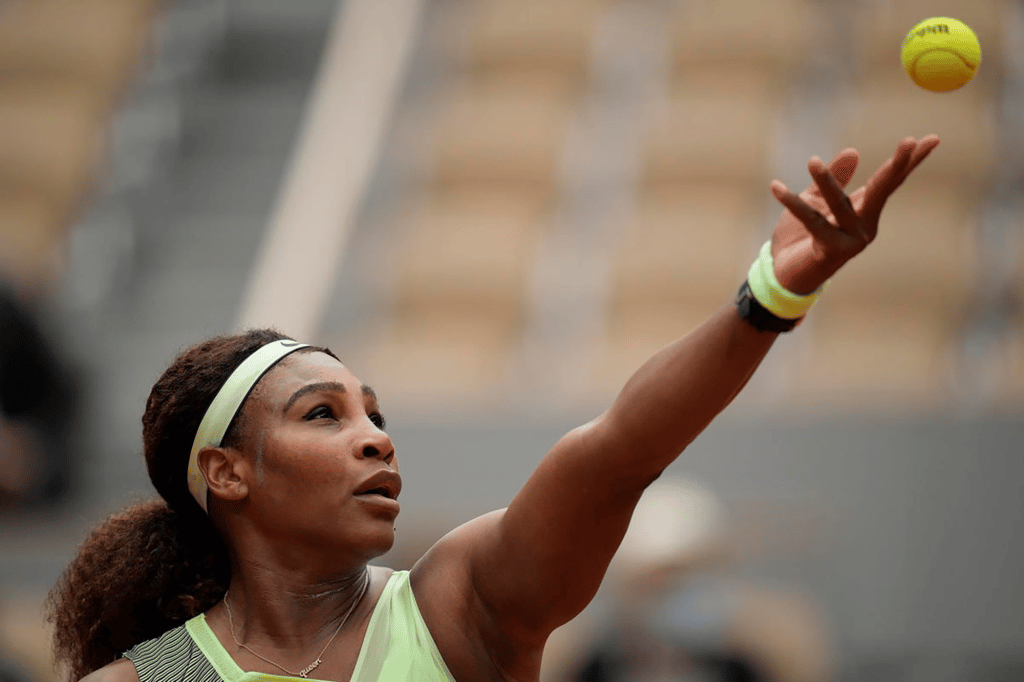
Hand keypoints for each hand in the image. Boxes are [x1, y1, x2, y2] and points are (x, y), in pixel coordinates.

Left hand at [767, 135, 940, 293]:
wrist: (784, 274)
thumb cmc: (802, 236)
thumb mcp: (816, 200)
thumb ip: (834, 177)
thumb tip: (854, 151)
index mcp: (865, 210)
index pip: (890, 181)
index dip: (910, 161)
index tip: (934, 138)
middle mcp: (864, 226)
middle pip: (882, 191)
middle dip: (895, 166)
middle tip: (909, 140)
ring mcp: (850, 241)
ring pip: (839, 205)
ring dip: (824, 182)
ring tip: (811, 161)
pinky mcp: (829, 251)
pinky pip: (809, 221)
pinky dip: (791, 203)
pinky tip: (776, 187)